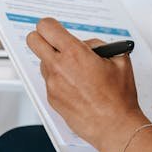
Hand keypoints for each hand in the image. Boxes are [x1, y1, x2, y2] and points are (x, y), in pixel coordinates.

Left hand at [27, 18, 148, 151]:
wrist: (114, 126)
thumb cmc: (118, 98)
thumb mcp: (119, 60)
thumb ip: (99, 46)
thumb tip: (88, 45)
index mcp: (74, 53)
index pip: (46, 27)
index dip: (50, 25)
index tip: (54, 28)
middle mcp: (58, 67)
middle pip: (33, 40)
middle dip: (42, 38)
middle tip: (55, 43)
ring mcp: (52, 84)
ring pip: (42, 62)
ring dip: (54, 61)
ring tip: (75, 71)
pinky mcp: (51, 98)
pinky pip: (49, 81)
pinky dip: (59, 79)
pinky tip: (76, 86)